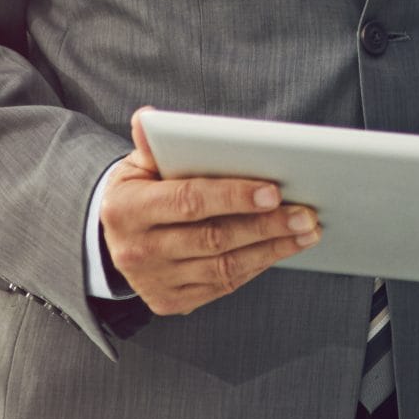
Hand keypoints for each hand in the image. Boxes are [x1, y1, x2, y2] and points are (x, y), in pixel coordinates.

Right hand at [97, 107, 321, 315]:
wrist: (112, 240)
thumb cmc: (138, 190)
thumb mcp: (137, 164)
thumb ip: (151, 143)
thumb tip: (148, 117)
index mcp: (128, 210)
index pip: (189, 201)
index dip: (233, 196)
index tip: (274, 191)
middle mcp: (138, 251)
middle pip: (213, 238)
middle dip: (266, 225)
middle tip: (306, 213)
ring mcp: (154, 282)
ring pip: (223, 267)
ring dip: (272, 249)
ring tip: (306, 231)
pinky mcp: (170, 301)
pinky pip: (221, 285)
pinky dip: (256, 266)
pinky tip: (281, 248)